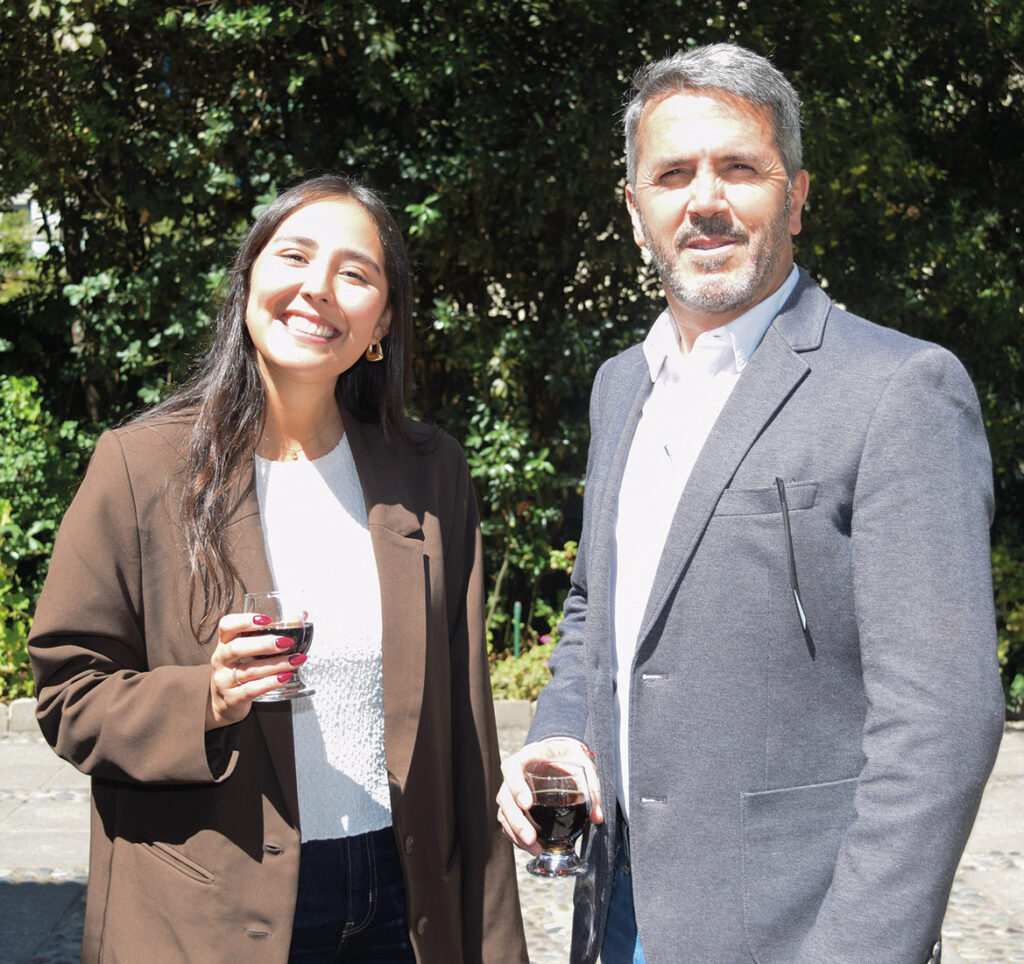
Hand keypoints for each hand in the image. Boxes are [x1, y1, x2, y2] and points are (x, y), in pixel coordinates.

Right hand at [206, 612, 308, 729]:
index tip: (266, 620)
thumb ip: (271, 634)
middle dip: (264, 644)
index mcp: (224, 643)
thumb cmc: (243, 668)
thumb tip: (302, 616)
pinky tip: (285, 676)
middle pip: (237, 648)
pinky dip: (270, 682)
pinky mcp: (232, 698)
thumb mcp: (250, 651)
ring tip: (295, 660)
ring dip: (276, 664)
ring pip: (249, 670)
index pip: (226, 626)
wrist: (227, 702)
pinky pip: (251, 690)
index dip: (244, 621)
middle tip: (287, 642)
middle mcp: (220, 660)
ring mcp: (224, 680)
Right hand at [496, 737, 603, 853]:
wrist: (560, 753)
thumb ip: (591, 788)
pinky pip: (508, 822)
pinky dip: (517, 837)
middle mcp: (514, 774)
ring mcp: (510, 790)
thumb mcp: (582, 763)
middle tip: (532, 838)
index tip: (527, 804)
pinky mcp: (513, 804)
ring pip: (504, 813)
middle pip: (504, 797)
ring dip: (517, 833)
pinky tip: (532, 847)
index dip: (516, 786)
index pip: (512, 769)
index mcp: (527, 757)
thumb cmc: (568, 756)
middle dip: (517, 821)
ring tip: (535, 849)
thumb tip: (597, 817)